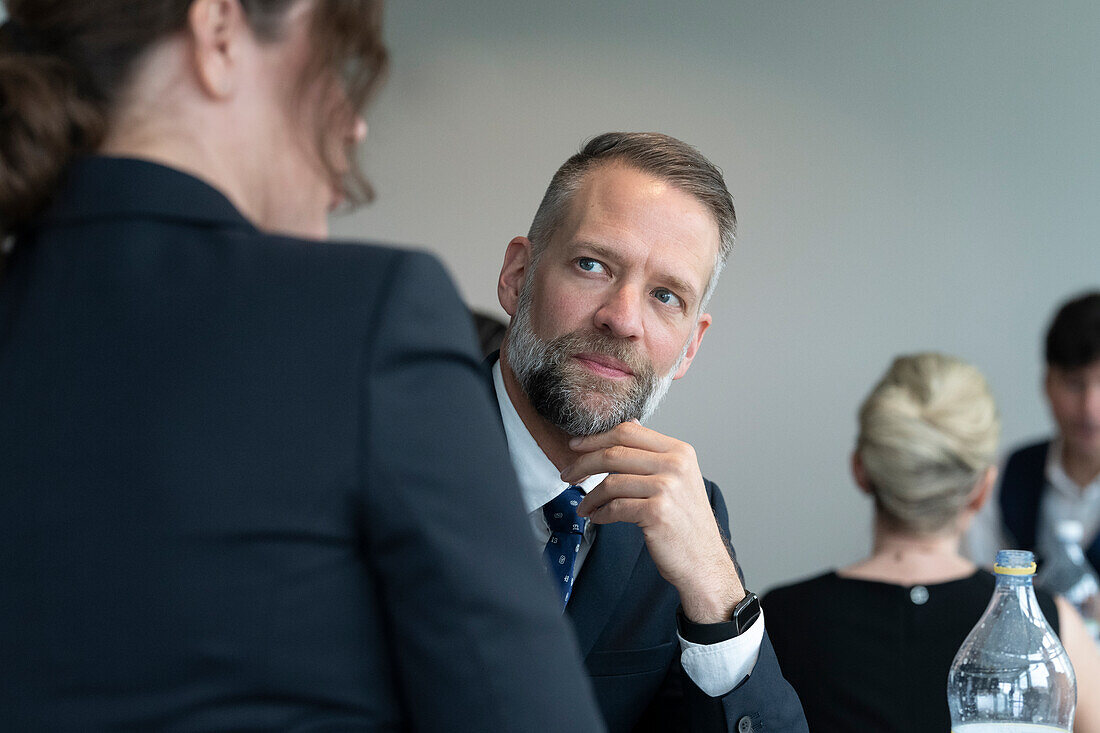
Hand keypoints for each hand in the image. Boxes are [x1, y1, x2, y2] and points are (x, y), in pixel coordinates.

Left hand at [561, 421, 743, 623]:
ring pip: (611, 482)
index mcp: (679, 451)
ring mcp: (667, 488)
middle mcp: (675, 465)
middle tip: (567, 474)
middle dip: (583, 463)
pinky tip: (597, 517)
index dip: (596, 437)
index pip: (628, 432)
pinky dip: (600, 513)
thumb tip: (630, 424)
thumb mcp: (678, 478)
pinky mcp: (657, 512)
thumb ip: (654, 452)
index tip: (575, 445)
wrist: (704, 561)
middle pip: (614, 453)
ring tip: (584, 506)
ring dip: (589, 496)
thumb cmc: (686, 522)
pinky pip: (615, 507)